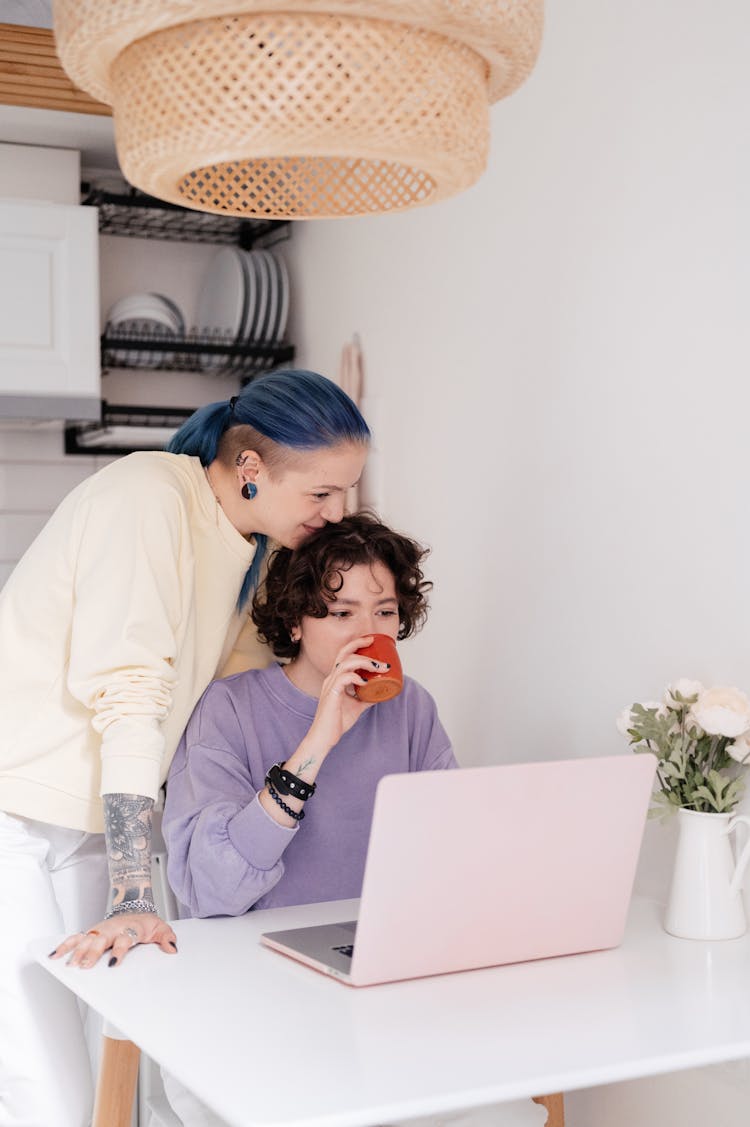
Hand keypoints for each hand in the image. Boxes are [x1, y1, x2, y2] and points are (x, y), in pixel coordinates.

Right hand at [49, 911, 177, 968]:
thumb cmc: (145, 923)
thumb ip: (167, 938)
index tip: (113, 963)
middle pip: (100, 941)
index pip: (123, 940)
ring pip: (86, 939)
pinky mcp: (91, 932)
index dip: (118, 951)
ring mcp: (100, 930)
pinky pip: (75, 937)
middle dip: (92, 953)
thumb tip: (172, 949)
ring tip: (69, 964)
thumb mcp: (161, 928)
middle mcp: (112, 929)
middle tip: (84, 966)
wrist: (136, 909)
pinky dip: (64, 945)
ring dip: (77, 951)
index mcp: (129, 929)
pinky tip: (54, 954)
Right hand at [308, 636, 386, 748]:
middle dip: (359, 644)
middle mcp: (331, 678)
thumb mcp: (357, 706)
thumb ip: (367, 698)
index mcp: (335, 679)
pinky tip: (366, 682)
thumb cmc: (336, 722)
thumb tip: (382, 693)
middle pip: (343, 652)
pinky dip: (356, 677)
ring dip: (364, 662)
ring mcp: (330, 685)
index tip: (371, 641)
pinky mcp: (331, 694)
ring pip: (345, 663)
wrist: (324, 738)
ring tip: (378, 666)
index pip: (344, 655)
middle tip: (374, 641)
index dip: (356, 645)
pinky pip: (343, 678)